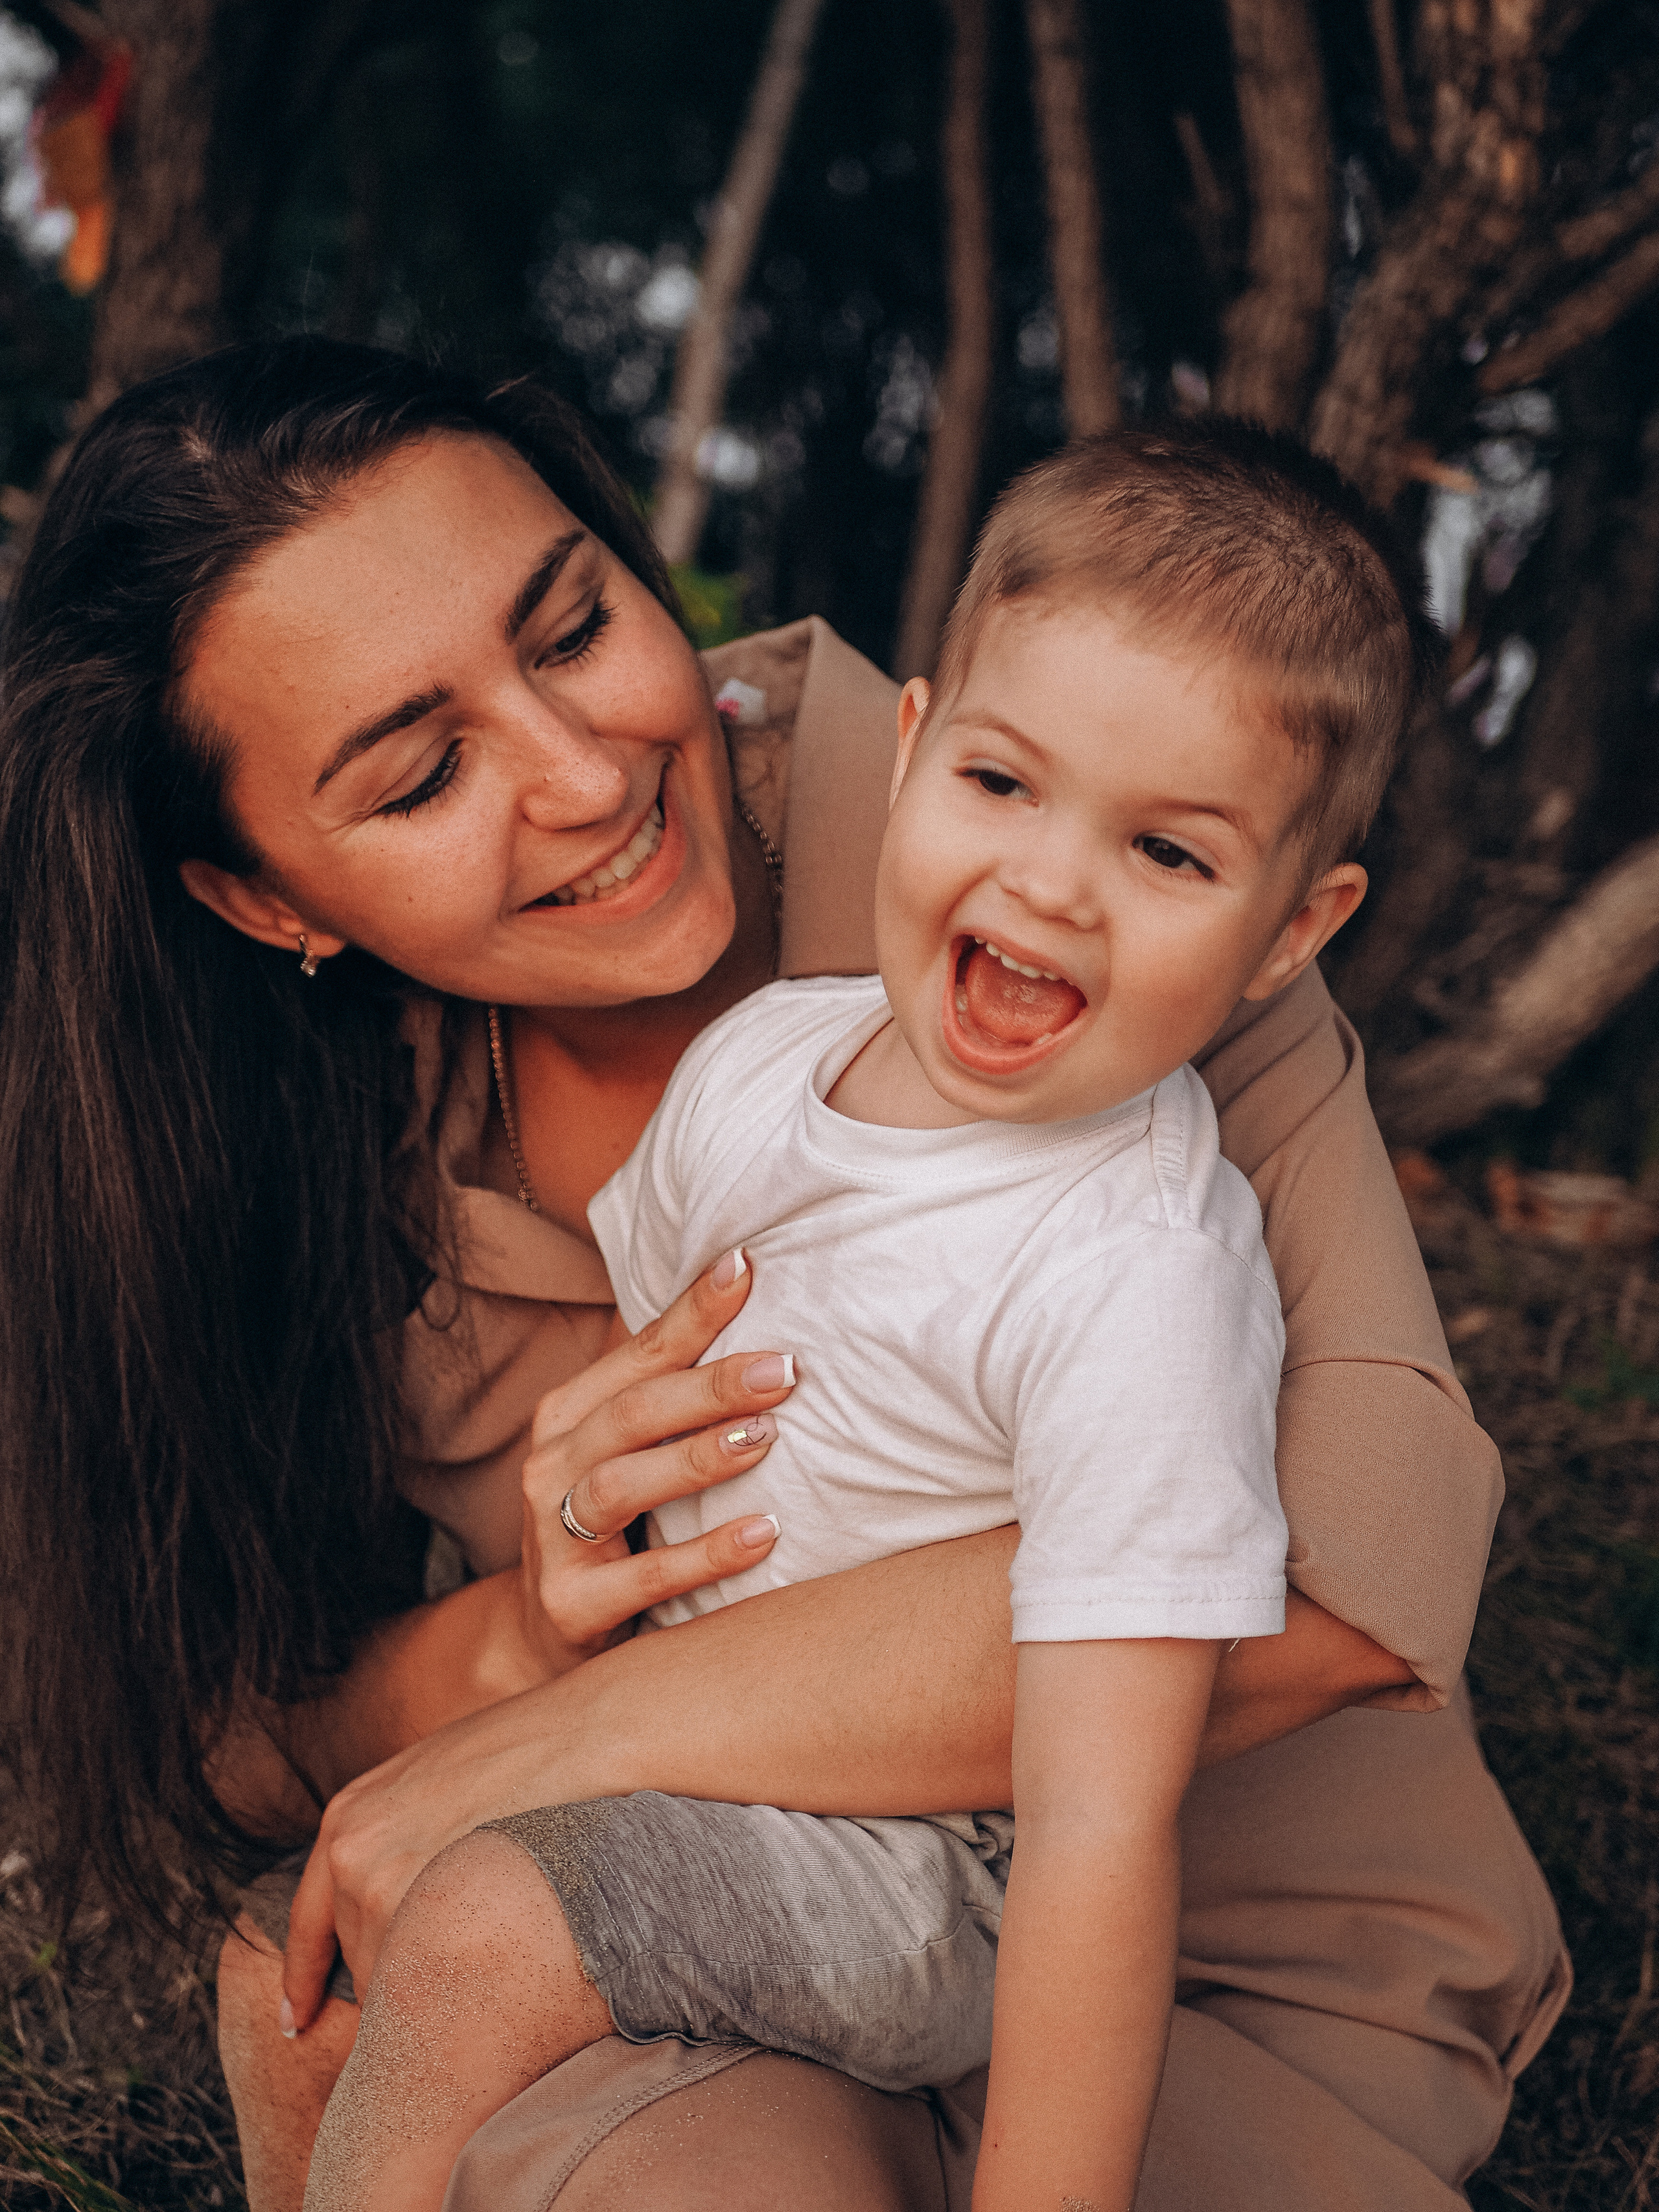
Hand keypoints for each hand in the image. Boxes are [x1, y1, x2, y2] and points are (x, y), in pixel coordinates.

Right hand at [519, 1247, 796, 1672]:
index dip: (693, 1310)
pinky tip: (764, 1534)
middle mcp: (552, 1464)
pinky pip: (644, 1576)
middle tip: (784, 1368)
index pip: (641, 1353)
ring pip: (624, 1484)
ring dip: (700, 1459)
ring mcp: (552, 1536)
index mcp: (571, 1414)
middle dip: (710, 1386)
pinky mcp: (571, 1604)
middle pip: (634, 1412)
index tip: (748, 1267)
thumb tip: (762, 1316)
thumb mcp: (629, 1453)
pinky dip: (706, 1553)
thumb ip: (674, 1396)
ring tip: (768, 1437)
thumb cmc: (615, 1527)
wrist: (544, 1636)